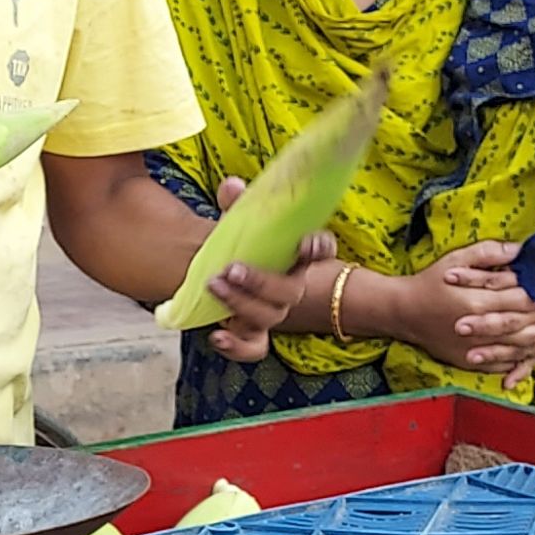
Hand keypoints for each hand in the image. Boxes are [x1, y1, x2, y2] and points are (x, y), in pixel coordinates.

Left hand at [199, 173, 332, 362]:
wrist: (220, 272)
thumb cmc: (239, 246)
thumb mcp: (238, 222)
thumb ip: (236, 204)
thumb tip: (232, 187)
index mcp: (294, 256)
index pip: (321, 250)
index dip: (319, 248)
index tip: (305, 242)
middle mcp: (290, 286)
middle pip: (290, 291)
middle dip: (261, 282)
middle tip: (231, 270)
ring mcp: (273, 311)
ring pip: (269, 317)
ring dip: (241, 304)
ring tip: (213, 286)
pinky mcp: (253, 332)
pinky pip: (254, 347)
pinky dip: (236, 346)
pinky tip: (217, 336)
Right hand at [421, 242, 534, 381]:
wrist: (403, 312)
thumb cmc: (430, 282)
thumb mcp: (455, 258)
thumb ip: (488, 253)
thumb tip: (519, 249)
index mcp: (476, 301)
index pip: (520, 299)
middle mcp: (477, 328)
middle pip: (523, 326)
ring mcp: (472, 348)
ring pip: (517, 348)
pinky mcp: (467, 361)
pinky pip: (501, 364)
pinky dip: (521, 361)